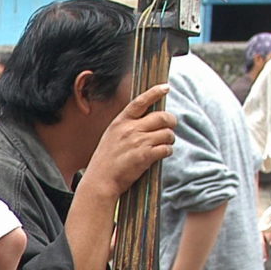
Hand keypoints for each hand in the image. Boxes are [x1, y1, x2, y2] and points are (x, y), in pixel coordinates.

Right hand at [83, 85, 175, 200]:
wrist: (99, 181)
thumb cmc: (105, 162)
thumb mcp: (111, 138)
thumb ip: (127, 127)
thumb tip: (148, 121)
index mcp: (120, 123)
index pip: (140, 102)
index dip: (155, 92)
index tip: (166, 87)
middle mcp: (130, 130)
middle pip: (162, 117)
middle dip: (171, 121)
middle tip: (171, 127)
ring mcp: (138, 142)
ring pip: (167, 134)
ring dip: (169, 139)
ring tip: (164, 145)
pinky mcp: (145, 156)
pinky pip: (166, 149)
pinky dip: (167, 151)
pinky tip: (161, 154)